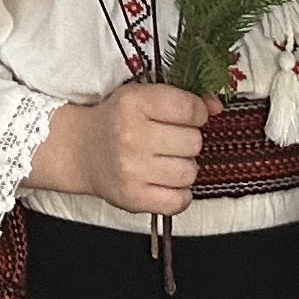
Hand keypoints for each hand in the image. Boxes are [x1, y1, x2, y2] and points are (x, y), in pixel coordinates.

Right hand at [30, 82, 212, 218]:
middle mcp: (131, 135)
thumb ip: (183, 99)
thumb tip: (216, 107)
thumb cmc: (117, 121)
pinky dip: (179, 194)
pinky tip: (165, 182)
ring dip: (183, 167)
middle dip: (187, 141)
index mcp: (134, 102)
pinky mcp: (133, 198)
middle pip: (193, 142)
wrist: (81, 150)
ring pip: (189, 172)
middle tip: (168, 141)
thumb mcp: (143, 97)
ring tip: (164, 161)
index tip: (185, 117)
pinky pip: (180, 201)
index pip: (190, 109)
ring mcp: (132, 169)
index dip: (196, 114)